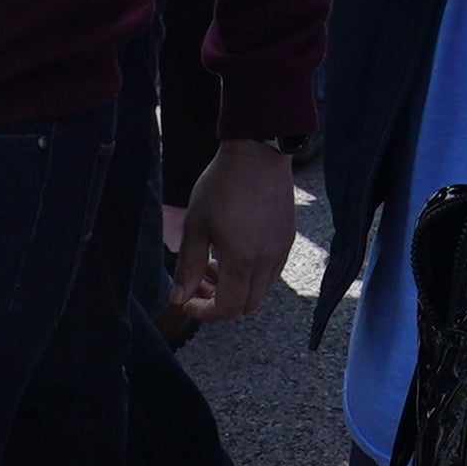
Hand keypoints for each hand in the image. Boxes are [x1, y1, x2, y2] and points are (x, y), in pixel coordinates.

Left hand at [168, 139, 296, 322]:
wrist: (257, 153)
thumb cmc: (222, 186)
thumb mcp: (196, 226)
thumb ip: (187, 267)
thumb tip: (178, 298)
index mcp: (242, 261)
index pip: (227, 308)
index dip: (205, 312)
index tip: (188, 301)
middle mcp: (267, 260)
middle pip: (247, 305)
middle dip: (220, 302)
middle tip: (199, 283)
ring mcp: (281, 249)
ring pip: (261, 289)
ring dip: (236, 288)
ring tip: (214, 263)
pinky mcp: (288, 237)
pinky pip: (272, 270)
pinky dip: (252, 273)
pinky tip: (235, 251)